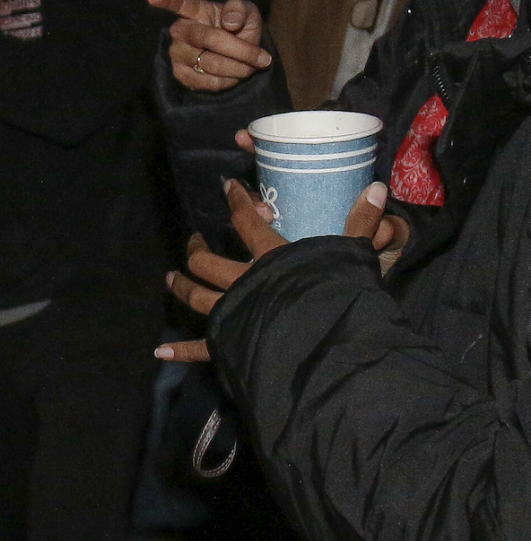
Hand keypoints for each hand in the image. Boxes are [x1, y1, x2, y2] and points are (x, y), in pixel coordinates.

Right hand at [147, 0, 269, 93]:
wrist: (235, 54)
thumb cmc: (238, 28)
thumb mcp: (248, 13)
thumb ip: (241, 11)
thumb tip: (229, 23)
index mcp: (196, 10)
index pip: (179, 2)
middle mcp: (180, 31)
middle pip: (209, 39)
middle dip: (241, 50)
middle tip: (263, 58)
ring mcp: (177, 53)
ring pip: (211, 63)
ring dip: (238, 68)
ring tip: (250, 67)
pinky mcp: (180, 74)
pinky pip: (206, 81)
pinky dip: (227, 81)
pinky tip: (234, 76)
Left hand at [155, 179, 403, 360]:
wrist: (328, 344)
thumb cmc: (340, 297)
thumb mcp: (352, 255)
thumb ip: (361, 223)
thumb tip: (379, 188)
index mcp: (269, 258)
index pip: (246, 222)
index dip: (236, 202)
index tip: (227, 188)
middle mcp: (243, 282)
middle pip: (207, 262)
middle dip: (196, 249)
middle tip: (194, 241)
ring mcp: (232, 313)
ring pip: (196, 297)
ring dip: (182, 286)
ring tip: (172, 278)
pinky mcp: (229, 343)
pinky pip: (202, 348)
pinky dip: (181, 350)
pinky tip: (161, 352)